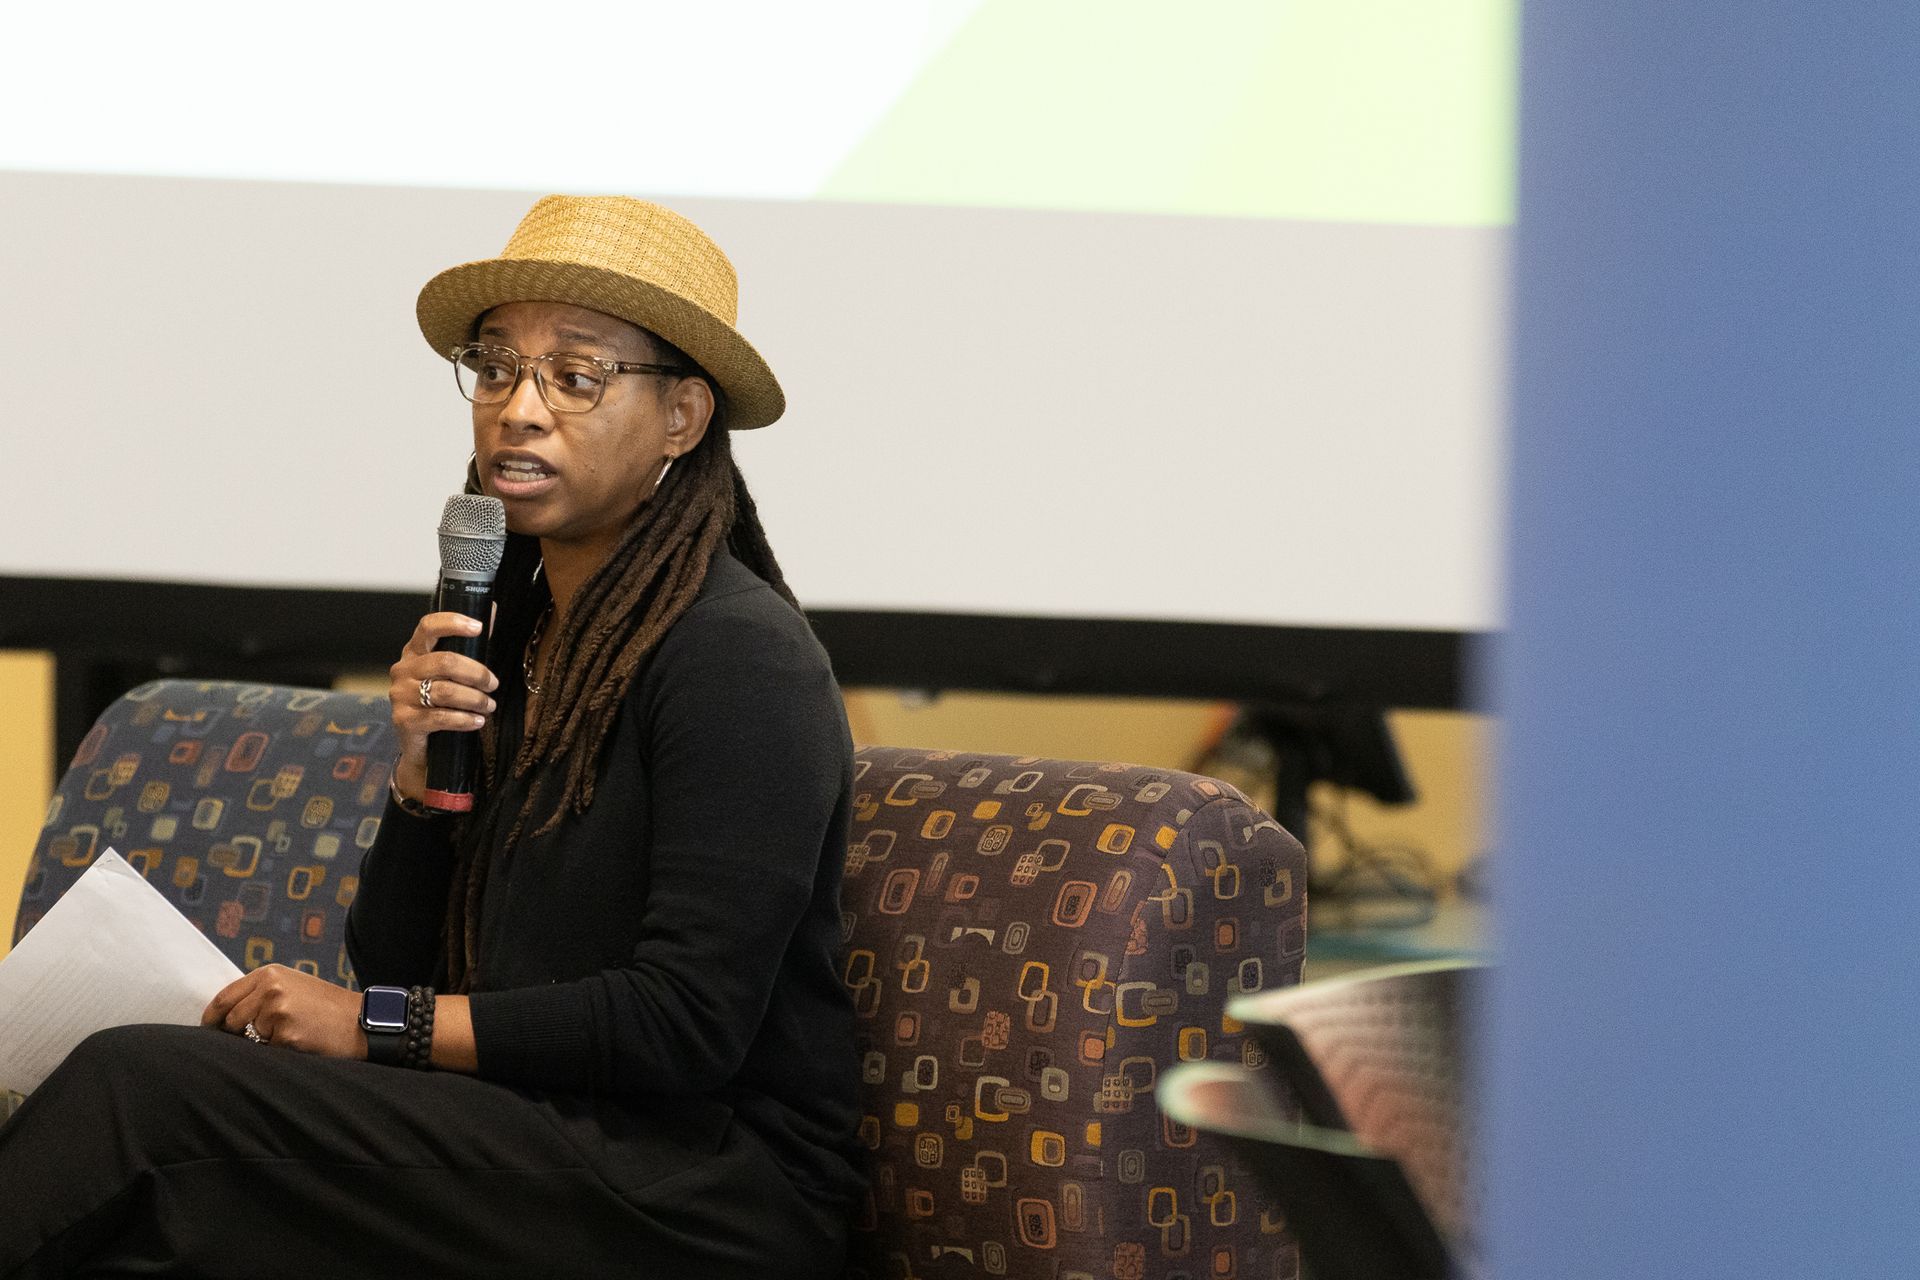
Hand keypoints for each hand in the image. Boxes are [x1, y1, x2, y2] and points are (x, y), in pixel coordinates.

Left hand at [202, 964, 367, 1057]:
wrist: (359, 1021)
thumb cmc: (326, 1007)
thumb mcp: (293, 986)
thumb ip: (261, 993)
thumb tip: (224, 1015)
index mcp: (270, 974)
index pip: (225, 997)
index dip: (212, 1017)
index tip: (209, 1029)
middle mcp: (271, 988)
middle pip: (231, 1020)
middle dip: (240, 1033)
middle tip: (264, 1035)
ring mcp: (277, 1010)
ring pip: (247, 1037)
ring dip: (263, 1041)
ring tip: (293, 1032)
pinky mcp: (286, 1033)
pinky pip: (267, 1050)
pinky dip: (279, 1051)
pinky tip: (301, 1040)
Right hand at [387, 612, 499, 803]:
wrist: (422, 745)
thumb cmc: (440, 702)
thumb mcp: (453, 673)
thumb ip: (469, 645)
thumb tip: (491, 610)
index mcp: (414, 652)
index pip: (427, 627)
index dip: (453, 623)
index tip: (479, 628)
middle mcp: (402, 669)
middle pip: (445, 661)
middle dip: (477, 673)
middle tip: (493, 684)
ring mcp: (400, 695)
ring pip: (445, 691)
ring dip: (475, 699)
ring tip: (489, 706)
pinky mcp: (404, 720)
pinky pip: (440, 717)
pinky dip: (465, 719)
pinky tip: (478, 722)